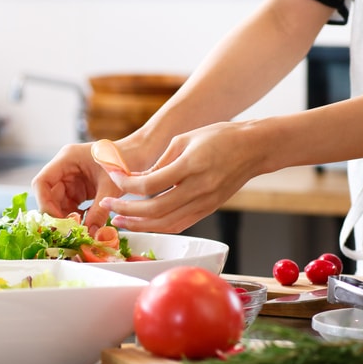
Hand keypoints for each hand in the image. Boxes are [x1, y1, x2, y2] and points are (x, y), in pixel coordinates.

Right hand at [31, 142, 122, 230]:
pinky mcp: (80, 188)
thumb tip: (90, 234)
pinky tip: (88, 223)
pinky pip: (71, 206)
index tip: (56, 220)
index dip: (44, 203)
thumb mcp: (111, 187)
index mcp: (67, 159)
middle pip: (49, 195)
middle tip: (69, 232)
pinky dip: (77, 217)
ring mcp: (71, 179)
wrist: (139, 155)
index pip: (42, 182)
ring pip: (59, 203)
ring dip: (67, 218)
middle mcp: (65, 168)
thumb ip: (99, 211)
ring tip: (80, 230)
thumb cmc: (126, 161)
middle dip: (57, 215)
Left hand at [97, 121, 260, 232]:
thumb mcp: (185, 138)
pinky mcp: (209, 209)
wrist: (254, 149)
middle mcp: (198, 188)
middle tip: (108, 206)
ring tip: (120, 219)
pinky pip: (180, 224)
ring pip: (166, 223)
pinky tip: (143, 222)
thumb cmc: (219, 137)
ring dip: (140, 224)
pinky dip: (158, 226)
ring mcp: (205, 202)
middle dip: (127, 210)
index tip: (114, 180)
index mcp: (191, 165)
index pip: (150, 184)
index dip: (127, 185)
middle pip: (155, 209)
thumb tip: (138, 180)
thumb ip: (161, 162)